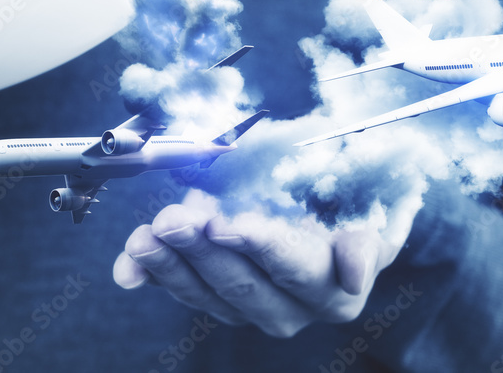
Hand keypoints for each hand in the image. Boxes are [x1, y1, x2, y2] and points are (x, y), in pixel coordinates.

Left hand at [113, 191, 408, 337]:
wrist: (337, 196)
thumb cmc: (356, 194)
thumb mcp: (376, 202)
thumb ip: (366, 235)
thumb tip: (353, 270)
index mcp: (337, 288)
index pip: (298, 270)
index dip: (262, 249)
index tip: (228, 224)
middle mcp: (294, 307)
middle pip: (243, 286)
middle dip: (203, 251)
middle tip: (176, 218)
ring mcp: (251, 306)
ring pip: (205, 293)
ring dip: (170, 262)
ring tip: (148, 232)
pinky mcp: (215, 296)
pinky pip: (178, 288)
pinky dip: (149, 272)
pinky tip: (127, 263)